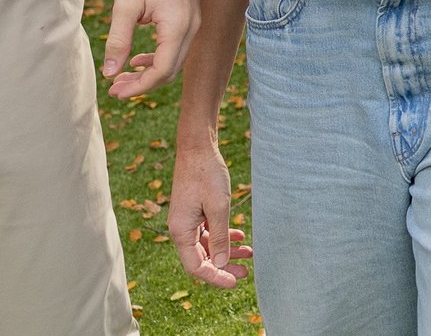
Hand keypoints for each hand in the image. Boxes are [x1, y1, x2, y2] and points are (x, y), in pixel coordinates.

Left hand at [105, 0, 199, 98]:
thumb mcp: (126, 5)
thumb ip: (118, 40)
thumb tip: (110, 73)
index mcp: (177, 27)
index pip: (162, 70)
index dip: (139, 87)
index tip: (115, 91)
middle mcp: (191, 29)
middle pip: (170, 71)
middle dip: (142, 85)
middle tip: (115, 89)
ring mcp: (194, 25)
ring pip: (174, 63)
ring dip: (149, 74)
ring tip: (122, 78)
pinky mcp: (190, 21)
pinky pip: (176, 50)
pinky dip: (157, 60)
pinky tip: (138, 61)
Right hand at [166, 138, 250, 287]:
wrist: (198, 148)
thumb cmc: (207, 175)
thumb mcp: (218, 207)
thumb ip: (220, 237)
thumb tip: (221, 264)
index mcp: (181, 231)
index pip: (196, 266)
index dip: (215, 277)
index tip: (235, 282)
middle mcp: (180, 229)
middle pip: (201, 258)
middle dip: (223, 266)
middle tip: (246, 272)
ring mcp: (187, 221)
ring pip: (207, 245)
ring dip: (227, 250)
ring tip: (249, 253)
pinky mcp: (194, 212)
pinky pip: (208, 232)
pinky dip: (223, 235)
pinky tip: (240, 235)